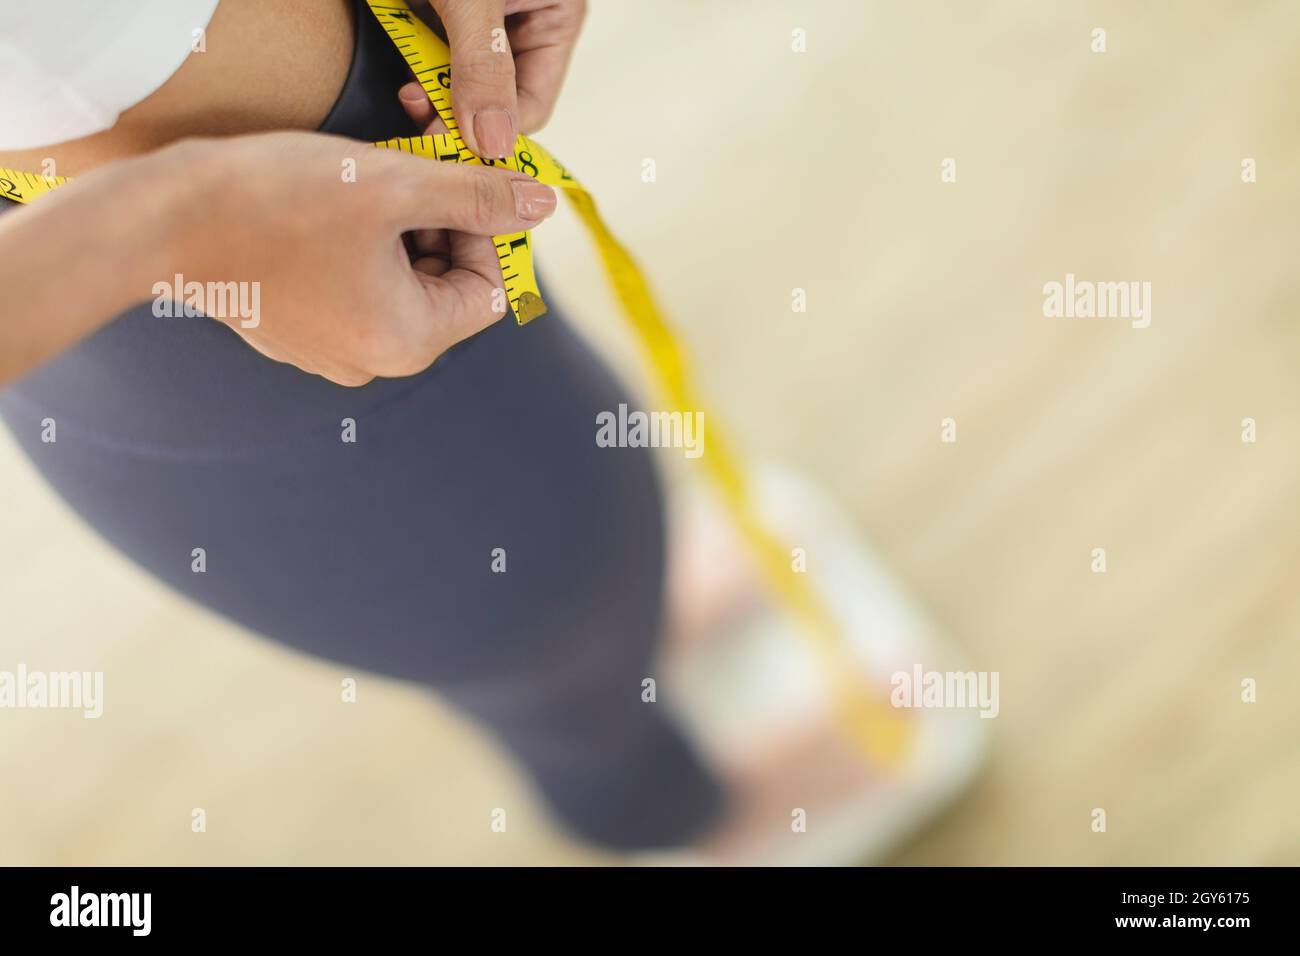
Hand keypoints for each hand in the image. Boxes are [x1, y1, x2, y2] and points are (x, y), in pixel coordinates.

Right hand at [158, 131, 555, 385]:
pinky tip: (331, 206)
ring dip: (401, 227)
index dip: (483, 229)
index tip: (455, 181)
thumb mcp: (395, 187)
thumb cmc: (278, 202)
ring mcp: (332, 352)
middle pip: (445, 287)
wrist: (162, 221)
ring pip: (400, 281)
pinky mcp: (300, 331)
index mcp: (409, 342)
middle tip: (413, 169)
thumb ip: (476, 198)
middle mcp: (374, 363)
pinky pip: (356, 287)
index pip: (488, 289)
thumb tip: (541, 205)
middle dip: (440, 224)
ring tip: (368, 183)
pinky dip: (361, 245)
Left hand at [415, 0, 586, 157]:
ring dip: (430, 95)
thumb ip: (483, 67)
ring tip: (409, 92)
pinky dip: (415, 71)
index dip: (493, 133)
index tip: (452, 144)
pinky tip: (403, 73)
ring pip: (457, 86)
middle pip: (493, 102)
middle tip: (423, 115)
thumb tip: (494, 142)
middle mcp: (521, 26)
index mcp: (553, 19)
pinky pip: (429, 60)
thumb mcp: (475, 0)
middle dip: (455, 114)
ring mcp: (478, 24)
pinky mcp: (440, 15)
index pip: (531, 106)